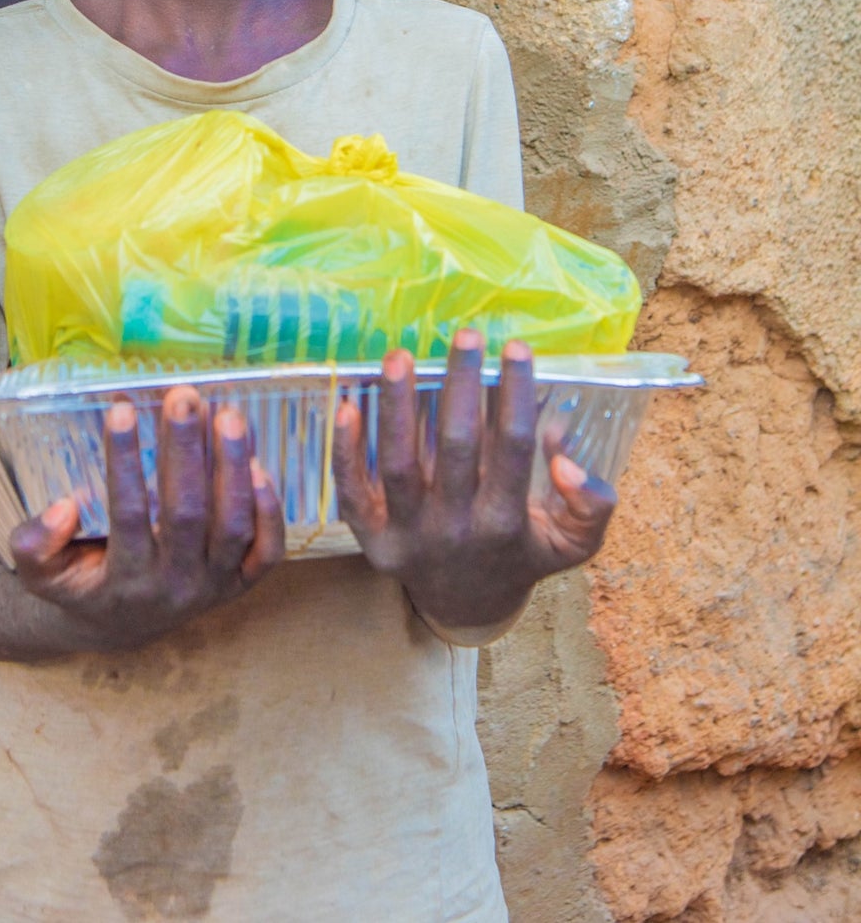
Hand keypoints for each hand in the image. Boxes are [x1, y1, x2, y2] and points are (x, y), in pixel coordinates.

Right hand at [9, 386, 284, 651]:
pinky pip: (266, 552)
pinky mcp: (242, 584)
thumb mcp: (41, 574)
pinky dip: (269, 512)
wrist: (121, 627)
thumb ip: (35, 545)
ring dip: (232, 466)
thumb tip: (64, 507)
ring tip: (228, 414)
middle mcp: (173, 587)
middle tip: (183, 396)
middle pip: (186, 514)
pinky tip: (260, 465)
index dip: (124, 462)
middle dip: (185, 449)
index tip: (122, 409)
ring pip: (232, 527)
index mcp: (124, 583)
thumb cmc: (80, 584)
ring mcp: (213, 587)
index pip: (127, 515)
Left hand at [332, 331, 615, 632]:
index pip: (514, 449)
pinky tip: (347, 404)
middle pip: (457, 448)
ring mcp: (409, 534)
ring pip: (400, 465)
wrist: (465, 605)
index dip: (515, 395)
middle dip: (461, 385)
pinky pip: (352, 492)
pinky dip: (346, 450)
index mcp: (505, 522)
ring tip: (399, 355)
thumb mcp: (571, 543)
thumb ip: (591, 505)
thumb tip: (567, 459)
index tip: (516, 347)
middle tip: (465, 334)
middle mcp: (456, 528)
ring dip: (397, 406)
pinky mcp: (372, 538)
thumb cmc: (520, 554)